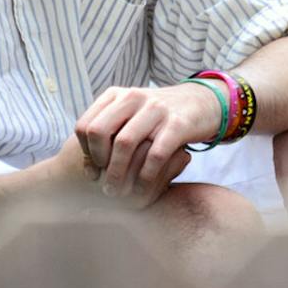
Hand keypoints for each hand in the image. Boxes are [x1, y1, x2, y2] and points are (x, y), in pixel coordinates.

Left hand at [74, 83, 218, 206]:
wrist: (202, 103)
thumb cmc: (159, 119)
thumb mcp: (131, 118)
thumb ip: (108, 138)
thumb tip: (87, 169)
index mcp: (117, 95)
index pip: (85, 125)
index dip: (85, 152)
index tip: (94, 171)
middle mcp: (133, 97)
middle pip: (99, 132)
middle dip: (98, 162)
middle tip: (104, 181)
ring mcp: (156, 109)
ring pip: (124, 144)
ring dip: (117, 173)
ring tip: (117, 192)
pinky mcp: (178, 124)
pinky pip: (155, 154)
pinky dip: (145, 176)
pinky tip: (142, 188)